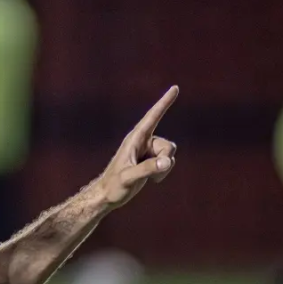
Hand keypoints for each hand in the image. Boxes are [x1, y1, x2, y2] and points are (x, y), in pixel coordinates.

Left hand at [95, 86, 178, 208]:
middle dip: (165, 160)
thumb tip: (166, 162)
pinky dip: (163, 172)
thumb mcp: (129, 178)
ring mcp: (147, 151)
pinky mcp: (150, 160)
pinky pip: (167, 162)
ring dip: (164, 168)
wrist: (108, 195)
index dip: (164, 103)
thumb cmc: (114, 185)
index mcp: (134, 139)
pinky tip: (151, 180)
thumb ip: (147, 169)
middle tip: (151, 174)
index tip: (174, 88)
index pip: (152, 117)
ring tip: (148, 177)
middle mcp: (142, 142)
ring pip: (169, 154)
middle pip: (168, 146)